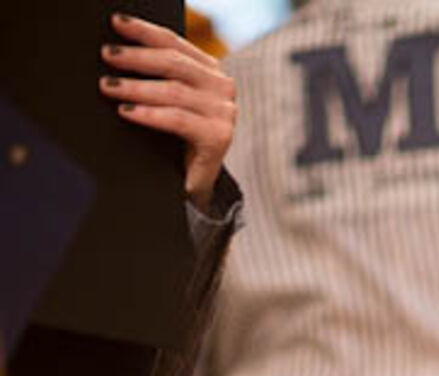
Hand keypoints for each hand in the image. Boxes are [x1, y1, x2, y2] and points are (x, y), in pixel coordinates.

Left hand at [99, 11, 236, 211]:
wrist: (191, 181)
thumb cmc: (173, 137)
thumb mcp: (167, 99)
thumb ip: (156, 75)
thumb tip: (116, 52)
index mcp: (209, 71)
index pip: (174, 43)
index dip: (144, 31)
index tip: (116, 23)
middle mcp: (222, 88)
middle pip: (174, 64)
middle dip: (136, 58)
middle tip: (107, 55)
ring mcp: (224, 113)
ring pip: (174, 91)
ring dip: (137, 87)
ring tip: (109, 87)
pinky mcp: (219, 137)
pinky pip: (179, 119)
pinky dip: (150, 114)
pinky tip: (127, 112)